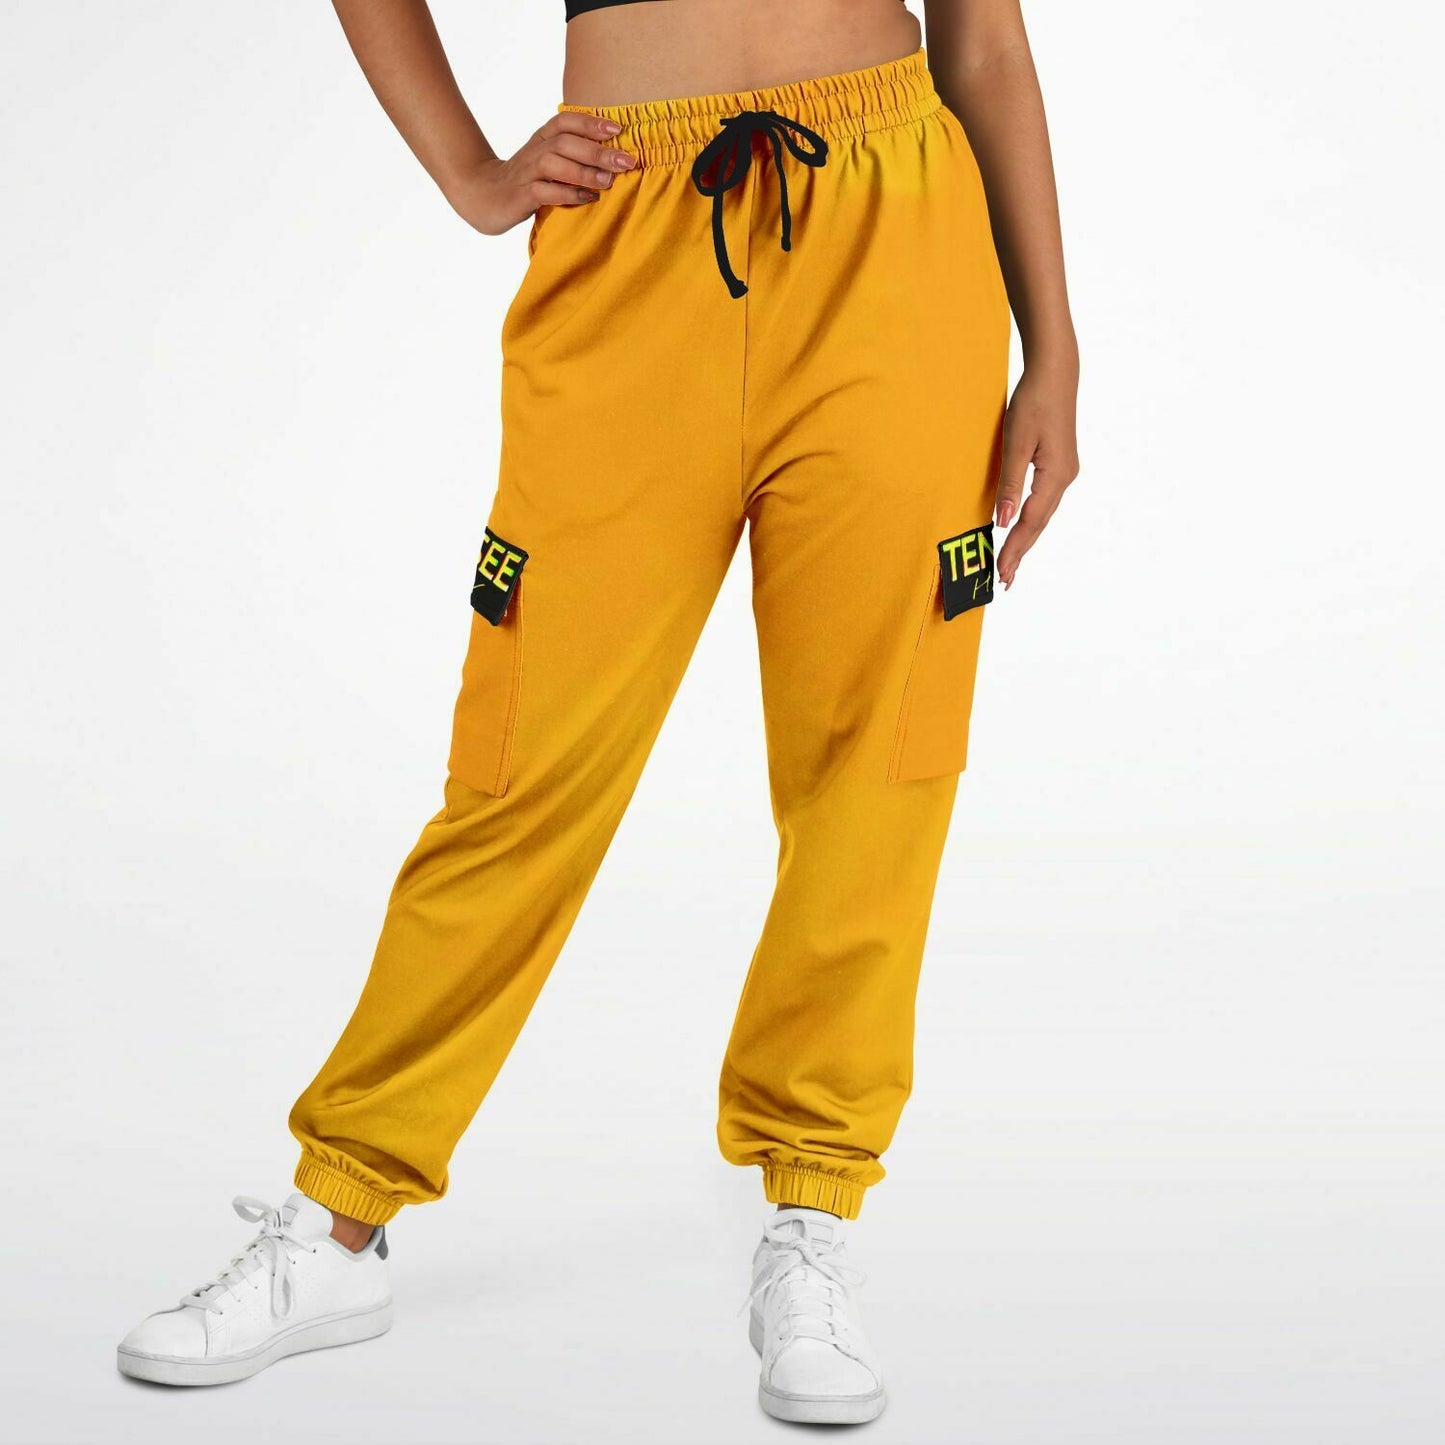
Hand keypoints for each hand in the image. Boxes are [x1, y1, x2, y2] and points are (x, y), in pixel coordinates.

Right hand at [445, 111, 637, 235]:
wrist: (483, 195)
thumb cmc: (525, 180)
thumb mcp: (548, 162)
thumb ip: (573, 156)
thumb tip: (615, 158)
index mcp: (542, 139)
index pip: (566, 121)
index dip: (591, 122)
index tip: (618, 128)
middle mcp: (535, 151)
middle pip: (566, 141)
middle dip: (598, 150)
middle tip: (627, 160)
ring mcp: (526, 173)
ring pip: (555, 163)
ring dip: (584, 171)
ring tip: (609, 181)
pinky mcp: (520, 195)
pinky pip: (545, 192)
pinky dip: (567, 194)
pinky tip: (587, 198)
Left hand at [994, 355, 1080, 588]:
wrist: (1055, 372)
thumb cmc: (1033, 401)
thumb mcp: (1015, 442)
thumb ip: (1009, 484)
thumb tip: (1002, 521)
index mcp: (1056, 476)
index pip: (1030, 522)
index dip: (1014, 549)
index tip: (1001, 572)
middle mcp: (1065, 478)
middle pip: (1039, 523)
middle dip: (1021, 551)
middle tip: (1004, 580)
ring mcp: (1064, 472)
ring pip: (1042, 514)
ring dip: (1026, 538)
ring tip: (1010, 562)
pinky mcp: (1058, 465)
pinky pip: (1043, 501)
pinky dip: (1031, 520)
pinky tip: (1021, 529)